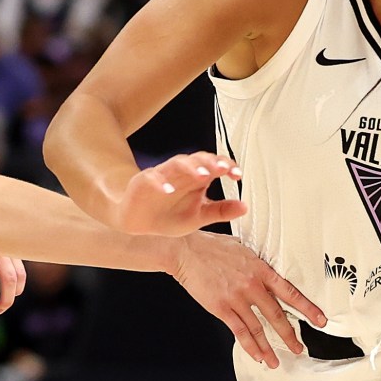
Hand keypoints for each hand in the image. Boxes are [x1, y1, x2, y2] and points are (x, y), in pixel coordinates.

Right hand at [112, 152, 246, 236]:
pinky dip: (160, 182)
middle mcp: (180, 174)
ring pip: (176, 164)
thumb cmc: (167, 215)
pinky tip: (168, 189)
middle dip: (210, 162)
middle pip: (196, 160)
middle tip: (221, 168)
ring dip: (190, 167)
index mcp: (195, 179)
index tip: (237, 174)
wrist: (137, 221)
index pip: (213, 165)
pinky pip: (152, 178)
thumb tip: (244, 207)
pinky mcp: (143, 182)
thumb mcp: (198, 217)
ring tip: (202, 175)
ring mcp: (161, 176)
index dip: (226, 166)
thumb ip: (220, 211)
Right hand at [170, 232, 325, 368]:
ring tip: (277, 362)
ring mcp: (236, 298)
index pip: (290, 292)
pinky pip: (239, 331)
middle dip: (290, 335)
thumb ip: (257, 264)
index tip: (320, 320)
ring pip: (258, 328)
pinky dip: (250, 346)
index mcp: (261, 270)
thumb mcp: (242, 248)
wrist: (185, 251)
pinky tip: (257, 355)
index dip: (307, 308)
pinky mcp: (221, 308)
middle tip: (300, 348)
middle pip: (277, 315)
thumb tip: (268, 272)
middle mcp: (252, 286)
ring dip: (269, 348)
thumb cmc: (212, 247)